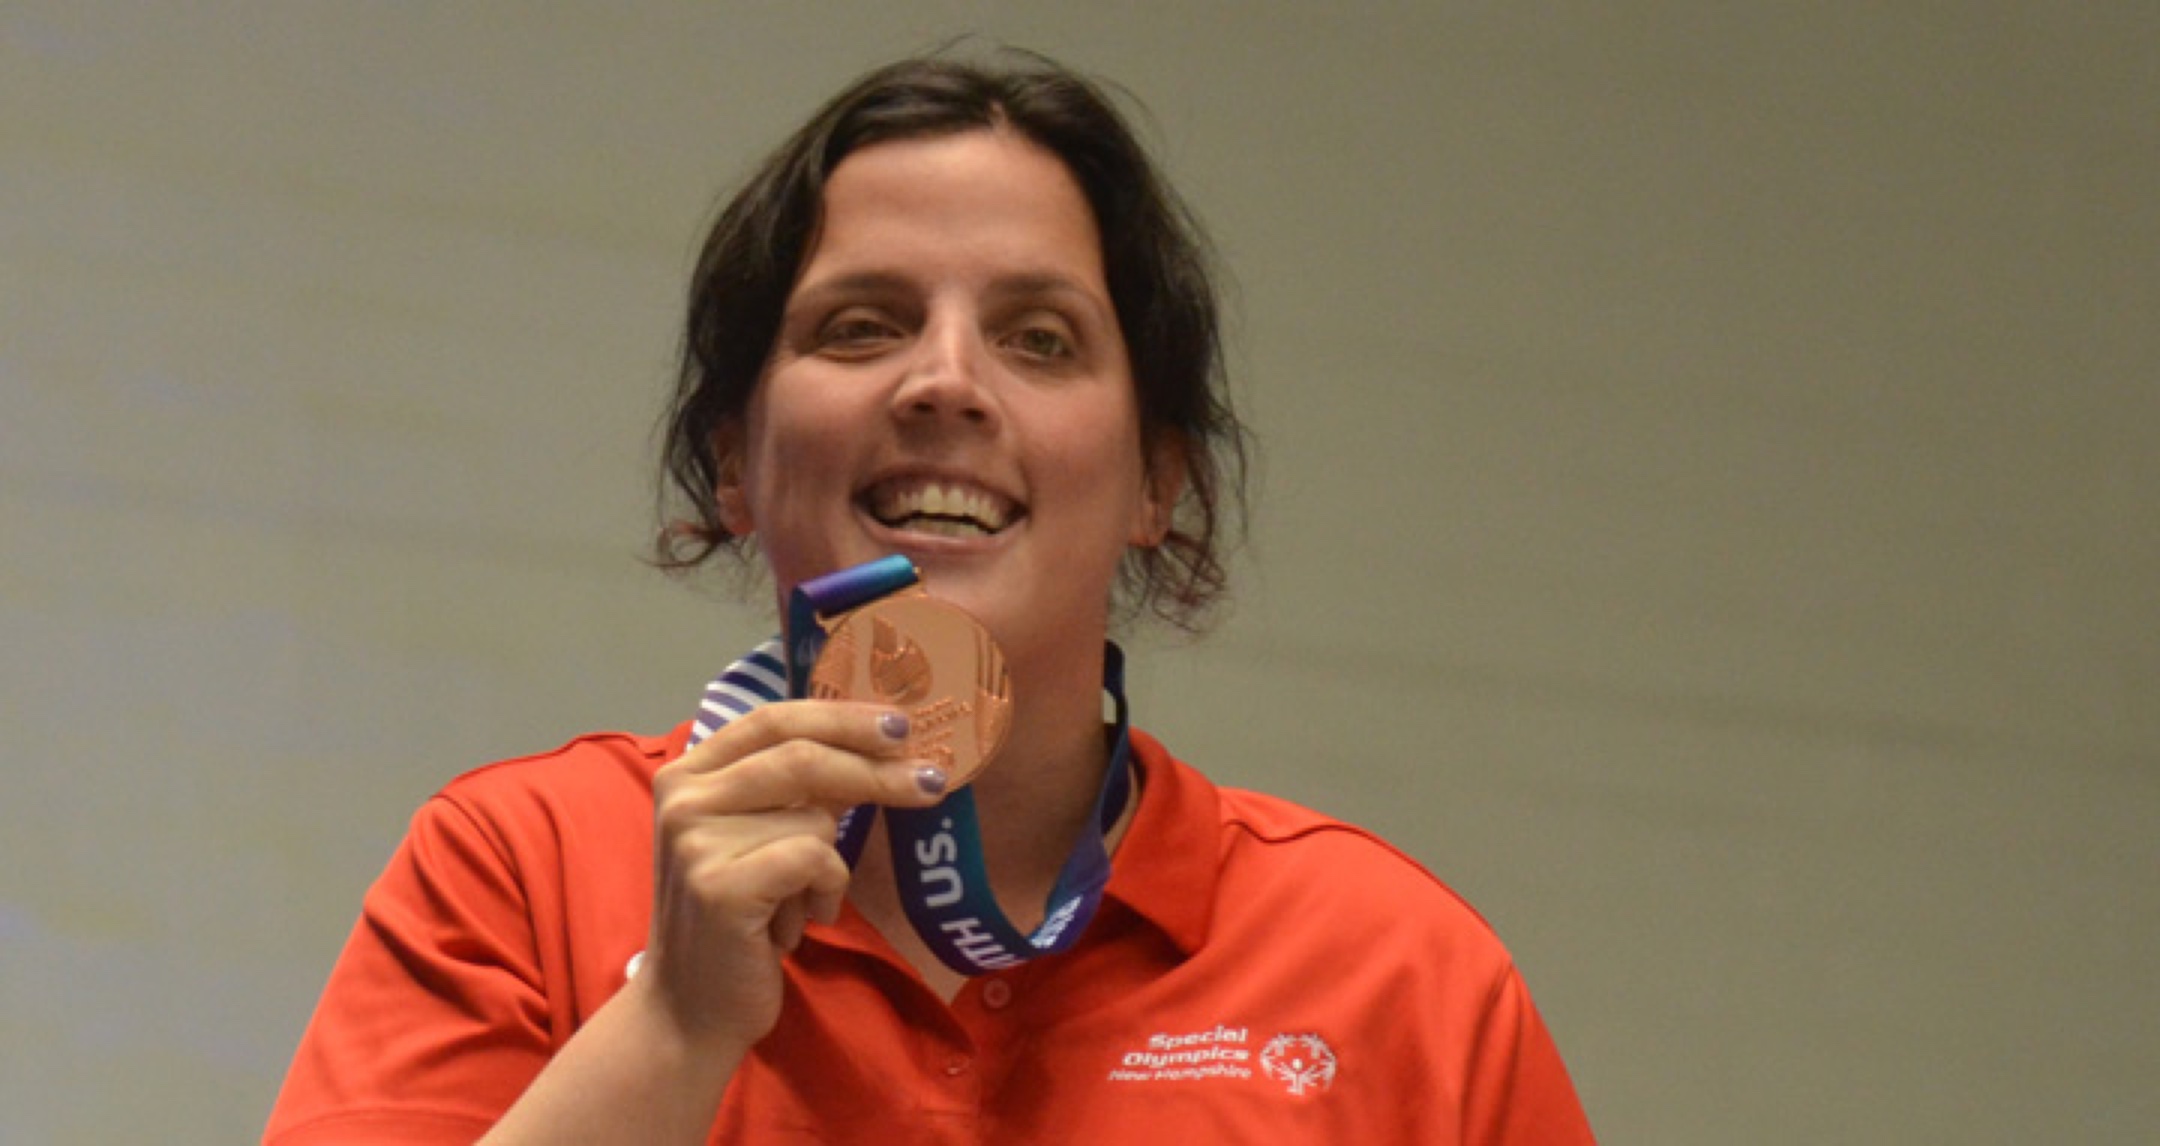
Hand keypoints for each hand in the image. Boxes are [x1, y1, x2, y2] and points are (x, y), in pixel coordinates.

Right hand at [637, 702, 943, 1048]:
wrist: (691, 1008)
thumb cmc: (739, 920)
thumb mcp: (757, 837)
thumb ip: (796, 789)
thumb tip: (881, 743)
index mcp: (688, 774)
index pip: (774, 718)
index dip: (841, 716)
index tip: (900, 724)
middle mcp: (682, 797)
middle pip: (802, 756)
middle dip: (877, 769)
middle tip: (932, 781)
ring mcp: (695, 841)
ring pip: (816, 818)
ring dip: (829, 867)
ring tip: (797, 902)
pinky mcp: (719, 885)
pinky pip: (815, 860)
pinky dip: (825, 892)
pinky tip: (797, 923)